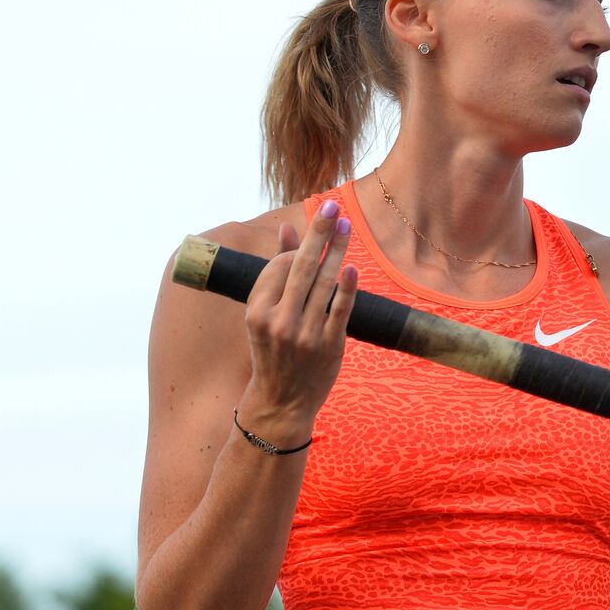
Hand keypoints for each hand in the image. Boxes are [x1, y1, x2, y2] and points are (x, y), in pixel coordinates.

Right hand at [240, 199, 358, 426]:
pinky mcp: (330, 346)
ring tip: (347, 226)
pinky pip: (340, 310)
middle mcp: (278, 322)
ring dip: (337, 251)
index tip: (313, 233)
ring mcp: (305, 335)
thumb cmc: (273, 352)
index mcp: (256, 312)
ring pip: (323, 284)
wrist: (282, 403)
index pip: (278, 268)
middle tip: (332, 206)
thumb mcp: (265, 314)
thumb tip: (288, 230)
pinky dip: (347, 288)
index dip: (295, 250)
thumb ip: (277, 272)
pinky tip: (352, 267)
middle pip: (300, 267)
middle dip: (318, 233)